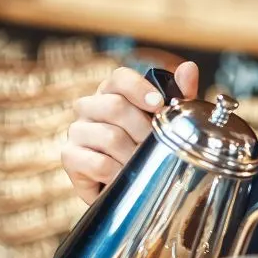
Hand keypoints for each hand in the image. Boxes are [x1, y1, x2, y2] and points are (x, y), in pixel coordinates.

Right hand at [62, 61, 199, 203]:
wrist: (128, 188)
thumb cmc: (145, 149)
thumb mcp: (166, 123)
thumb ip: (178, 96)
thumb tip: (188, 68)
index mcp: (112, 92)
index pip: (120, 78)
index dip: (140, 89)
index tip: (159, 105)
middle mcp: (89, 107)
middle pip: (114, 106)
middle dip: (143, 130)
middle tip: (158, 147)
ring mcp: (76, 130)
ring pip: (109, 137)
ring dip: (134, 155)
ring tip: (145, 165)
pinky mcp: (69, 156)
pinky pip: (99, 163)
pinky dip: (119, 172)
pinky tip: (126, 176)